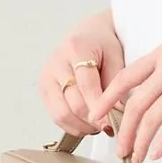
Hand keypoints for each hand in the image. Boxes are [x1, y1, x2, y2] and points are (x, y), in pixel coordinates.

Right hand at [39, 17, 124, 138]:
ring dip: (83, 126)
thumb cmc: (103, 45)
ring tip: (99, 126)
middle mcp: (56, 63)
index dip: (100, 108)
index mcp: (76, 49)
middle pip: (74, 104)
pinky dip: (73, 126)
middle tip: (110, 127)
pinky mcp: (44, 89)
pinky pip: (56, 117)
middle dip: (93, 120)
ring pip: (62, 114)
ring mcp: (47, 77)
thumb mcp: (116, 57)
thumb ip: (116, 84)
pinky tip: (87, 124)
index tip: (113, 123)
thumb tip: (117, 114)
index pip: (87, 86)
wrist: (87, 35)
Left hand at [85, 32, 161, 162]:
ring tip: (135, 156)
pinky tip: (156, 153)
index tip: (96, 114)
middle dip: (124, 129)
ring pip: (152, 117)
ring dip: (140, 140)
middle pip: (136, 103)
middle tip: (118, 148)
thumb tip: (151, 92)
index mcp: (161, 54)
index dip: (108, 98)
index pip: (125, 77)